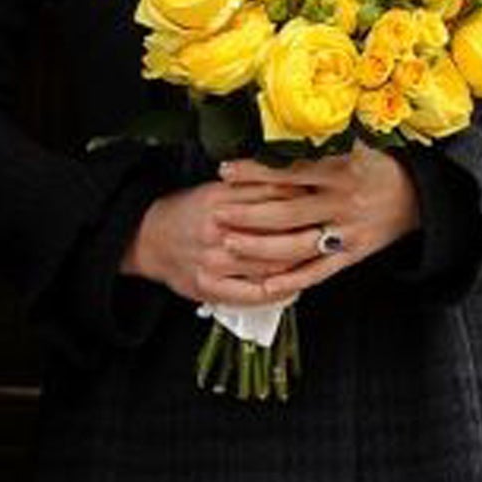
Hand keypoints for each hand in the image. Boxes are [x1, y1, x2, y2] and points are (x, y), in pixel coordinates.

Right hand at [121, 179, 316, 305]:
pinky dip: (281, 291)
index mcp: (218, 198)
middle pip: (278, 233)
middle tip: (334, 230)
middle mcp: (216, 228)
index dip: (304, 199)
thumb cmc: (187, 212)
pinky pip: (256, 294)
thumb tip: (297, 187)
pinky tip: (295, 286)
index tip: (324, 199)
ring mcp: (213, 260)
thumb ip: (250, 189)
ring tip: (321, 259)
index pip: (273, 196)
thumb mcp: (214, 190)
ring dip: (300, 263)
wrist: (147, 238)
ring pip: (272, 264)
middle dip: (310, 232)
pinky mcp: (210, 286)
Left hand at [213, 151, 419, 298]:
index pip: (289, 172)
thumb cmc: (373, 163)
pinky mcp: (354, 255)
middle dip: (248, 214)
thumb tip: (275, 119)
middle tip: (216, 213)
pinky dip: (293, 279)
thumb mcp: (352, 141)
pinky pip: (320, 271)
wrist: (417, 195)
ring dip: (261, 247)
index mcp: (340, 170)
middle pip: (288, 212)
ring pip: (299, 245)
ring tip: (229, 243)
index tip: (225, 170)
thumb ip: (316, 138)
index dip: (255, 172)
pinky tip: (266, 282)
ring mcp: (348, 232)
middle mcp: (343, 202)